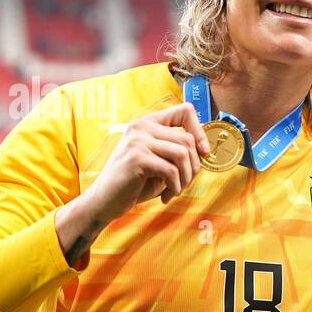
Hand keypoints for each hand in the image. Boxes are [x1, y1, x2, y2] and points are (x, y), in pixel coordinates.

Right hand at [83, 102, 211, 219]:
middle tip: (184, 183)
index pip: (185, 110)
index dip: (200, 131)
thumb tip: (205, 149)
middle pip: (188, 139)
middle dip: (194, 167)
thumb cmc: (135, 183)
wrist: (105, 201)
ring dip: (185, 178)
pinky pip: (171, 171)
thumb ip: (177, 150)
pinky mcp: (136, 158)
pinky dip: (175, 187)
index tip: (203, 152)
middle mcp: (141, 127)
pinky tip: (166, 196)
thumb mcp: (160, 161)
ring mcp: (137, 141)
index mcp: (148, 123)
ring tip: (175, 190)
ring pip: (182, 154)